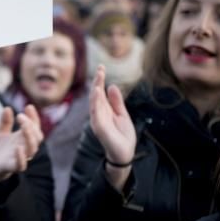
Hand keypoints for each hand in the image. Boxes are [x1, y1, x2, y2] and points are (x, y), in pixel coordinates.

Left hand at [0, 105, 43, 183]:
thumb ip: (4, 122)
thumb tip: (7, 108)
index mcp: (22, 139)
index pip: (35, 128)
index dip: (34, 117)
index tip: (28, 106)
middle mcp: (23, 149)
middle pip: (36, 138)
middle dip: (31, 126)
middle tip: (20, 116)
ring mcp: (18, 159)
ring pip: (31, 150)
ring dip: (29, 137)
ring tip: (24, 126)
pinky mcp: (9, 168)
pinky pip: (20, 165)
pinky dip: (21, 157)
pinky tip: (18, 148)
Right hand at [88, 65, 135, 188]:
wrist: (125, 153)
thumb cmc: (123, 135)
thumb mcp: (122, 114)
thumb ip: (116, 102)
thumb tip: (112, 86)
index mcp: (104, 110)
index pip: (100, 92)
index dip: (100, 80)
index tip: (101, 67)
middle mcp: (98, 114)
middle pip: (96, 95)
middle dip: (97, 82)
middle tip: (100, 68)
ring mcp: (98, 121)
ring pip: (94, 103)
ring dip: (95, 90)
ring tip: (98, 78)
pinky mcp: (100, 128)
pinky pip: (96, 113)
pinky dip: (95, 103)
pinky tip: (97, 93)